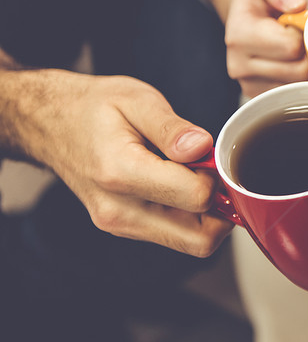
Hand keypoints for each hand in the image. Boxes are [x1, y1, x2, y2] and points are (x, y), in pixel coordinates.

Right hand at [10, 70, 233, 256]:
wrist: (50, 123)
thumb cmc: (93, 107)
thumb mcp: (137, 99)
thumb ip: (172, 127)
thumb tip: (202, 148)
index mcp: (121, 174)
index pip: (197, 198)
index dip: (216, 176)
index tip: (208, 154)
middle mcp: (118, 211)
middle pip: (200, 239)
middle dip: (221, 208)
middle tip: (212, 172)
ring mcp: (119, 225)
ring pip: (191, 243)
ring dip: (207, 214)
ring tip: (193, 174)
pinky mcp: (124, 228)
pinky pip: (175, 235)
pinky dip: (190, 216)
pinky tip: (180, 184)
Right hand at [223, 0, 307, 96]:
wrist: (245, 13)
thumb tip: (296, 3)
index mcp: (239, 36)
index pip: (291, 46)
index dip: (303, 32)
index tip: (295, 21)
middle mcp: (238, 66)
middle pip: (298, 70)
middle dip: (307, 51)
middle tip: (297, 34)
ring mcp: (248, 85)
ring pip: (299, 86)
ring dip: (305, 66)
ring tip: (292, 47)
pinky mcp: (260, 97)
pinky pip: (295, 96)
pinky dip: (300, 81)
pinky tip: (291, 62)